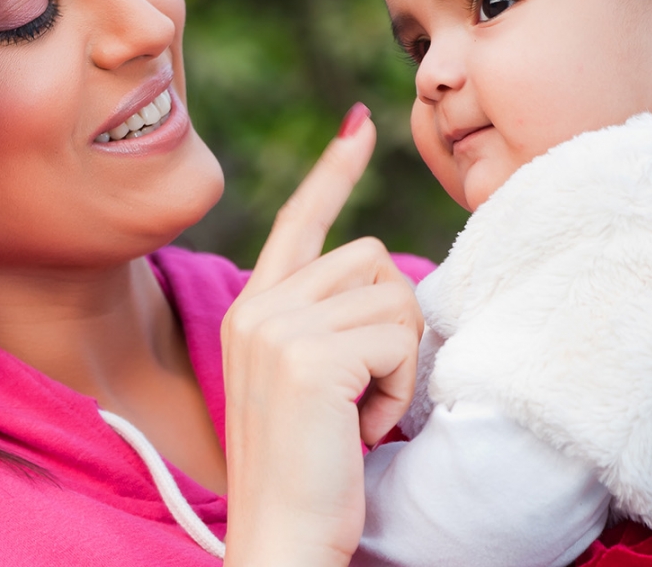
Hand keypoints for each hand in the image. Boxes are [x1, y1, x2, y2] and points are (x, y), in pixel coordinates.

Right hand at [221, 104, 423, 566]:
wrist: (282, 536)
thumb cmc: (308, 468)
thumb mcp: (304, 378)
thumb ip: (324, 320)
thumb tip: (382, 277)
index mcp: (252, 308)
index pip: (300, 220)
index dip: (334, 172)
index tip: (358, 126)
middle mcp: (258, 305)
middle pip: (372, 257)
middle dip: (393, 321)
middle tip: (367, 390)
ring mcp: (278, 326)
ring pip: (393, 295)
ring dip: (399, 359)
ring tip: (362, 411)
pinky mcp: (310, 355)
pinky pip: (398, 339)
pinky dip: (399, 388)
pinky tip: (365, 426)